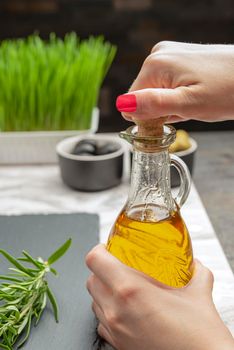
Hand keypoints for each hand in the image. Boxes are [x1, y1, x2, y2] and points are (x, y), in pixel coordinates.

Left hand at [86, 244, 233, 349]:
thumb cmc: (197, 338)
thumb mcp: (198, 294)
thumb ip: (196, 273)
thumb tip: (195, 265)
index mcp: (130, 290)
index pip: (95, 259)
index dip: (100, 249)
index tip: (110, 248)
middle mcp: (115, 310)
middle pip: (91, 279)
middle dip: (102, 269)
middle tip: (120, 267)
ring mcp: (114, 330)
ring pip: (94, 300)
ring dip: (105, 290)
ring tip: (126, 289)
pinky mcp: (117, 345)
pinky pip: (101, 322)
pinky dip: (109, 312)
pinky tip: (128, 311)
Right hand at [116, 41, 233, 122]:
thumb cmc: (229, 90)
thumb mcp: (189, 104)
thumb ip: (153, 104)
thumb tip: (122, 105)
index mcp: (155, 64)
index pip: (131, 103)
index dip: (148, 118)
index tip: (170, 119)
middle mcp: (159, 54)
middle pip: (143, 97)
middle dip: (162, 110)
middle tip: (187, 109)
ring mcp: (170, 54)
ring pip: (156, 93)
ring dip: (172, 105)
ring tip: (194, 101)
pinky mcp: (180, 59)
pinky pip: (168, 86)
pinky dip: (179, 96)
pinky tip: (195, 95)